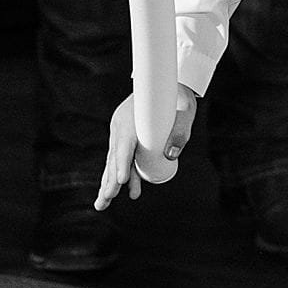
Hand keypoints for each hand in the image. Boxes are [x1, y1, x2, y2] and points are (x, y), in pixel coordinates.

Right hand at [95, 88, 198, 209]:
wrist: (166, 82)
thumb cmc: (177, 97)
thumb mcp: (185, 111)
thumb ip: (180, 132)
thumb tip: (170, 155)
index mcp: (132, 119)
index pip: (125, 144)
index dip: (123, 163)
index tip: (122, 180)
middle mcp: (120, 126)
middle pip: (114, 157)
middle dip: (109, 181)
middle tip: (106, 200)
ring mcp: (119, 131)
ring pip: (112, 161)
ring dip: (107, 183)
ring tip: (101, 204)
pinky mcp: (121, 136)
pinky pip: (117, 159)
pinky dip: (115, 175)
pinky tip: (110, 192)